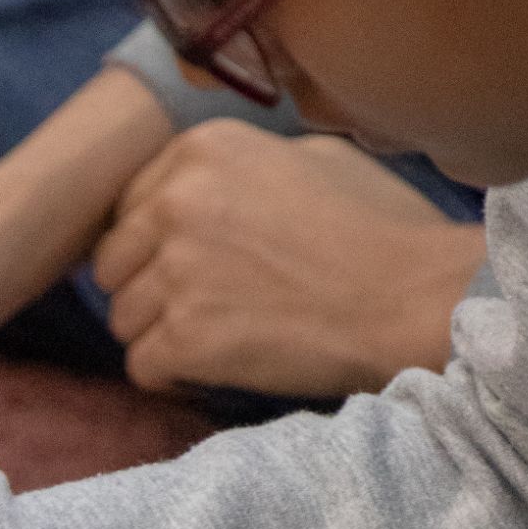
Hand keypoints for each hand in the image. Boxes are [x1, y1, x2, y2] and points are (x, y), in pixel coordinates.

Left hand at [94, 122, 487, 400]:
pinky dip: (172, 378)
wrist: (414, 300)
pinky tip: (213, 372)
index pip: (129, 203)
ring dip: (160, 336)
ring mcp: (174, 272)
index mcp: (202, 150)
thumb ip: (241, 166)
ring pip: (122, 318)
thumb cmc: (383, 230)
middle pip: (113, 262)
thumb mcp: (311, 158)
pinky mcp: (183, 338)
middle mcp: (175, 202)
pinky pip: (141, 368)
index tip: (190, 264)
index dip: (153, 242)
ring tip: (216, 342)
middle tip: (200, 310)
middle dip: (148, 289)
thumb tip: (206, 185)